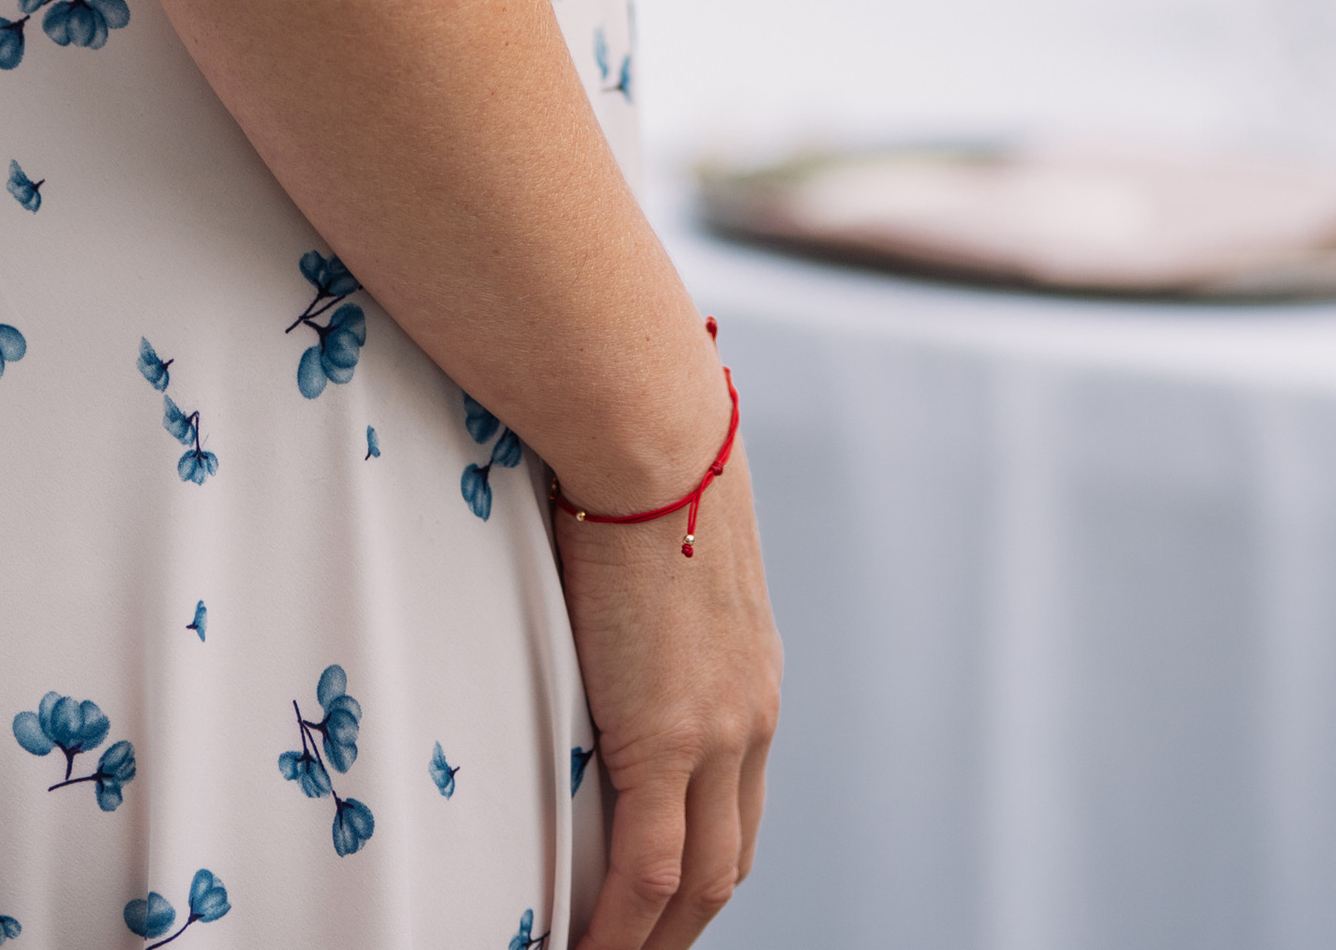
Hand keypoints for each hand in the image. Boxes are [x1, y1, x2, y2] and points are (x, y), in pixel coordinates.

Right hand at [555, 420, 781, 949]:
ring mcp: (717, 733)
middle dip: (681, 923)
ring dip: (653, 938)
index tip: (660, 897)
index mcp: (752, 677)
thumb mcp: (665, 555)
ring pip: (697, 882)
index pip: (737, 805)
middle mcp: (749, 718)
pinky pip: (646, 868)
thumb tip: (602, 595)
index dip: (698, 861)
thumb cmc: (643, 463)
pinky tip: (583, 948)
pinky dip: (620, 926)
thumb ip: (651, 604)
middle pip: (726, 859)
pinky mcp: (669, 736)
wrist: (651, 437)